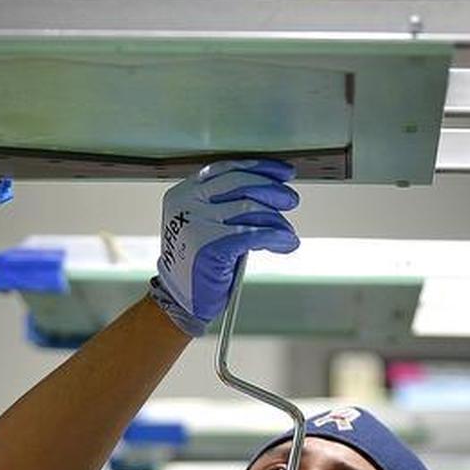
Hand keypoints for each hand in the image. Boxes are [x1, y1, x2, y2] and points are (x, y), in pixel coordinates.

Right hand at [147, 159, 298, 336]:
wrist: (180, 300)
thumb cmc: (195, 265)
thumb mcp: (203, 224)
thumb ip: (224, 205)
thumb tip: (267, 193)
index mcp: (185, 192)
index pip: (227, 168)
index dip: (259, 168)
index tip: (281, 173)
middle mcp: (188, 203)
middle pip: (240, 184)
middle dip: (272, 190)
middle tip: (290, 200)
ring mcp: (198, 223)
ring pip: (250, 208)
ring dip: (276, 219)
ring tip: (288, 230)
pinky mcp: (211, 245)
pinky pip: (254, 234)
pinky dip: (275, 237)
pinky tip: (285, 242)